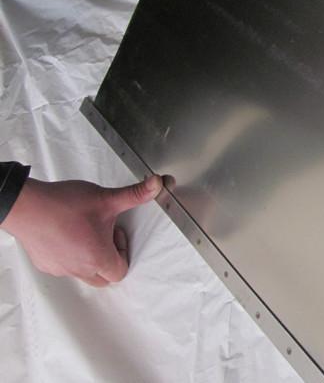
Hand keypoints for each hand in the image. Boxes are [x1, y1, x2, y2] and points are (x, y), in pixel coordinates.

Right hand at [1, 175, 162, 286]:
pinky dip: (72, 255)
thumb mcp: (106, 198)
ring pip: (83, 274)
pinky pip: (65, 267)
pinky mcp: (45, 264)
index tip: (115, 232)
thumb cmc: (64, 205)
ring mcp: (60, 269)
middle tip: (104, 234)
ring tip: (86, 230)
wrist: (27, 206)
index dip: (123, 252)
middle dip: (110, 258)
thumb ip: (135, 194)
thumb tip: (157, 185)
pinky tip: (68, 233)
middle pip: (104, 278)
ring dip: (91, 257)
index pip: (121, 271)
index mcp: (97, 257)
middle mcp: (78, 269)